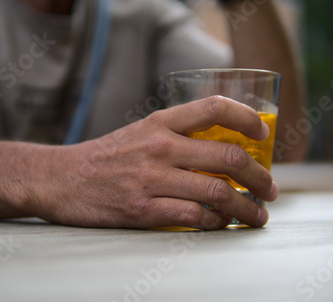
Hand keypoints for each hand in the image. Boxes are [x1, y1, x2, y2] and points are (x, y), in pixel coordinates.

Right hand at [33, 96, 277, 229]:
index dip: (248, 118)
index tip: (264, 134)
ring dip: (247, 208)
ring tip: (258, 215)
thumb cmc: (105, 157)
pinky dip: (216, 224)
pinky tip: (221, 224)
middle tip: (271, 189)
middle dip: (260, 177)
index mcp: (160, 123)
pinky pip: (194, 218)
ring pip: (218, 193)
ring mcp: (151, 179)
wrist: (61, 178)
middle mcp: (160, 147)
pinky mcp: (142, 210)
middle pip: (229, 157)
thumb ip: (176, 136)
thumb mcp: (140, 133)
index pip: (215, 108)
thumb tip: (221, 149)